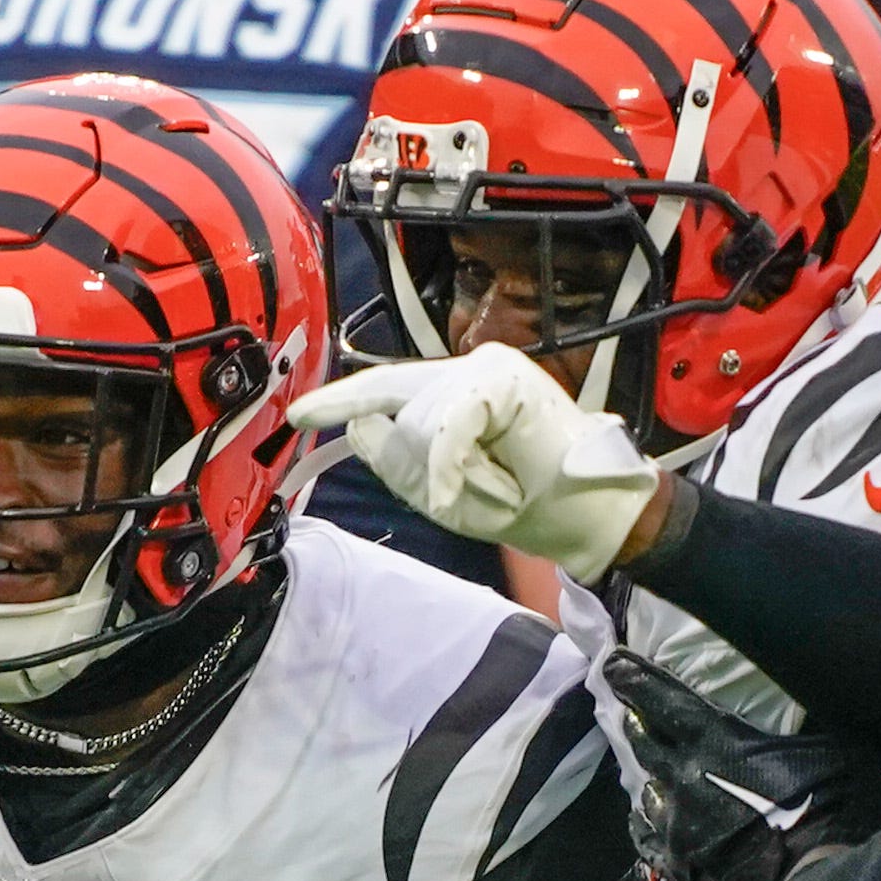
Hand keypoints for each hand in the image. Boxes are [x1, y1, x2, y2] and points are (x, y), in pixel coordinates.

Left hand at [295, 350, 668, 576]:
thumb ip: (395, 461)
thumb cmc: (522, 505)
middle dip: (421, 462)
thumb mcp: (439, 494)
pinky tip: (455, 490)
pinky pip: (447, 422)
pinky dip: (450, 462)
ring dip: (449, 467)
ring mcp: (483, 369)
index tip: (299, 416)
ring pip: (419, 419)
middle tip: (469, 488)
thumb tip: (360, 424)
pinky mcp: (502, 375)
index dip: (339, 402)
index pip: (381, 392)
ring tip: (494, 481)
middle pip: (396, 413)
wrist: (581, 512)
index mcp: (445, 401)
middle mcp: (460, 376)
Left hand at [604, 650, 880, 880]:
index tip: (612, 663)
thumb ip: (815, 716)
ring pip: (645, 795)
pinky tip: (644, 824)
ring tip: (649, 773)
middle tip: (628, 712)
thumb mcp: (834, 746)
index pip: (663, 699)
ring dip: (647, 778)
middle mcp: (683, 781)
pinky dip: (646, 828)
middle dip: (635, 722)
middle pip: (645, 744)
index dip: (636, 678)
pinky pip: (649, 844)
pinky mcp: (679, 872)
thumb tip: (822, 681)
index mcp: (715, 742)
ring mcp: (676, 830)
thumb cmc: (830, 810)